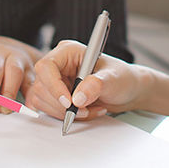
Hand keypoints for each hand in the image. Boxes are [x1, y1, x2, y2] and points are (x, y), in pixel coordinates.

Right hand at [26, 40, 146, 119]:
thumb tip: (77, 98)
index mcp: (68, 52)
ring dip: (65, 112)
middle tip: (85, 110)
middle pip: (42, 86)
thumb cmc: (122, 78)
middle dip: (63, 105)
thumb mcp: (113, 79)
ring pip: (42, 100)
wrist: (126, 91)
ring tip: (89, 110)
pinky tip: (84, 112)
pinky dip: (65, 116)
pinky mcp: (55, 96)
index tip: (69, 102)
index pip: (47, 66)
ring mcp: (55, 81)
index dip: (54, 86)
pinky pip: (48, 109)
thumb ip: (96, 85)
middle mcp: (59, 65)